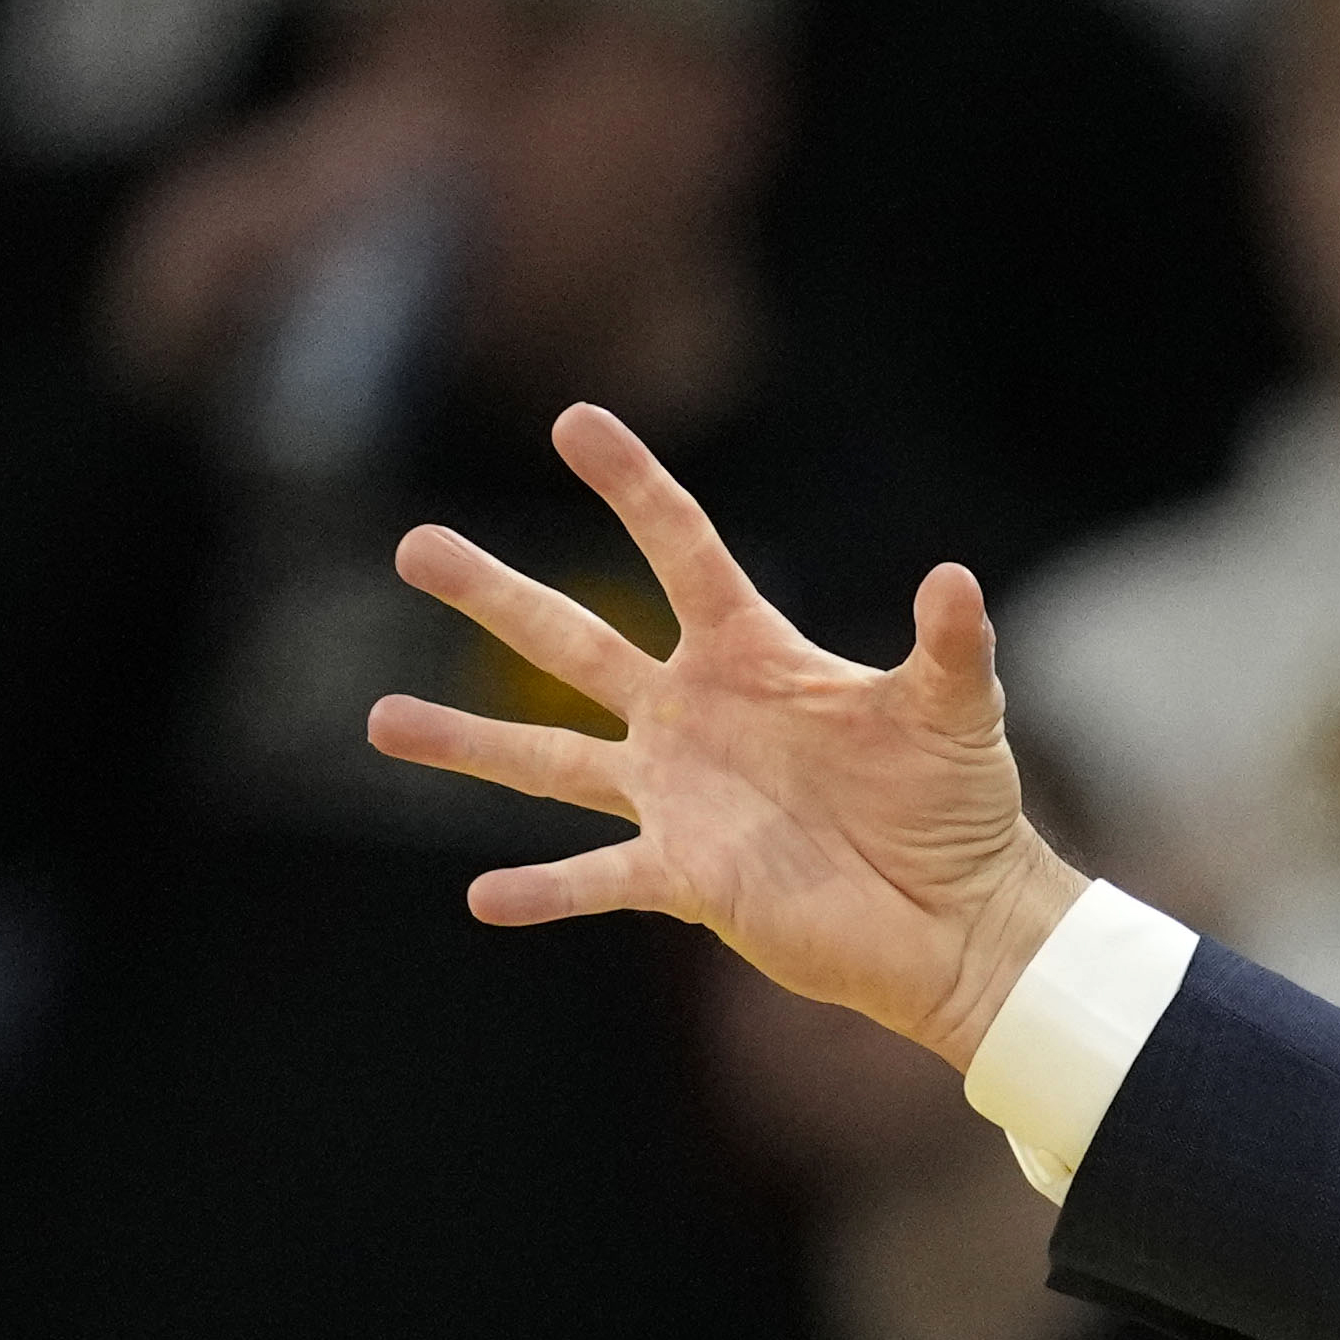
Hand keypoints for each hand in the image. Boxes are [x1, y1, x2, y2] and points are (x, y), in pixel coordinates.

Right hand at [366, 404, 1086, 1069]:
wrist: (960, 918)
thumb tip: (954, 579)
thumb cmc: (957, 807)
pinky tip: (485, 898)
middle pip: (574, 642)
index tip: (573, 421)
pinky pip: (599, 879)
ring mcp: (678, 795)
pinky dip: (546, 891)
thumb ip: (950, 648)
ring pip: (547, 761)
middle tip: (413, 545)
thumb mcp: (957, 713)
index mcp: (753, 658)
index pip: (682, 552)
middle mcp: (694, 717)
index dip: (634, 488)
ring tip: (379, 719)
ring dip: (467, 742)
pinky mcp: (686, 876)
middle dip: (496, 595)